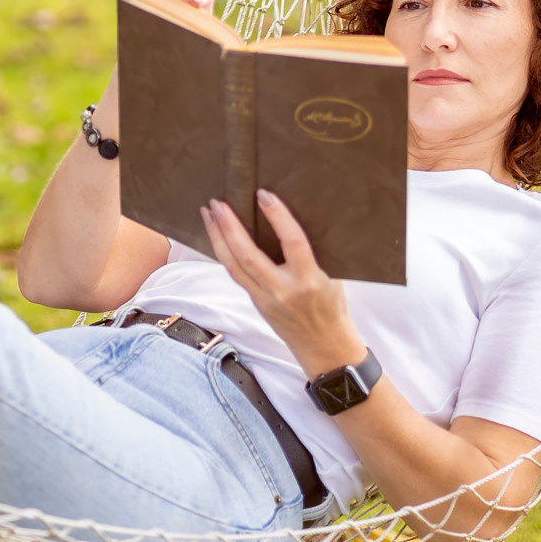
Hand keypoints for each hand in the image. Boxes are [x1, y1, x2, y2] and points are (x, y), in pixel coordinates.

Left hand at [201, 189, 366, 377]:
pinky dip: (225, 254)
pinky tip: (218, 238)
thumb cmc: (331, 307)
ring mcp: (265, 299)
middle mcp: (283, 290)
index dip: (277, 216)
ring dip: (218, 238)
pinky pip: (236, 275)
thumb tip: (289, 220)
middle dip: (229, 227)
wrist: (323, 346)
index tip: (264, 195)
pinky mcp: (256, 304)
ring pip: (234, 266)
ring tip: (209, 214)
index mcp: (309, 279)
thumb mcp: (331, 276)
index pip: (291, 242)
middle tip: (218, 203)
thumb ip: (311, 253)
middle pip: (248, 256)